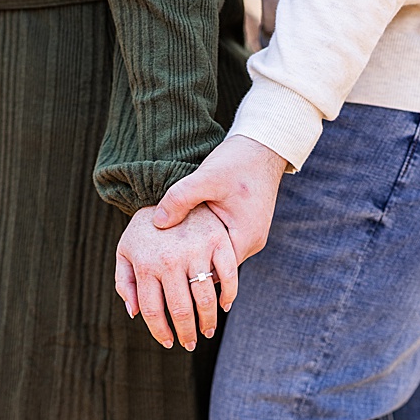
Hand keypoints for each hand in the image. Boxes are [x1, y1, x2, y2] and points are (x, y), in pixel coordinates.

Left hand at [116, 203, 237, 349]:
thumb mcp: (126, 244)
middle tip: (190, 344)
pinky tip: (225, 305)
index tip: (167, 342)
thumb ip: (125, 279)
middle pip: (180, 308)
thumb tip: (134, 312)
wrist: (174, 178)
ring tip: (208, 330)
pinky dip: (229, 293)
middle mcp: (171, 259)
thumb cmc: (144, 219)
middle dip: (185, 332)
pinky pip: (228, 274)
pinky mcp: (219, 239)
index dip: (160, 331)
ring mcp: (197, 249)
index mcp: (146, 263)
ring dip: (208, 319)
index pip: (153, 310)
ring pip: (205, 297)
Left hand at [153, 134, 288, 261]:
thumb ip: (181, 199)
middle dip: (191, 267)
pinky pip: (221, 244)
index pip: (216, 272)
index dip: (190, 272)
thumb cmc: (238, 162)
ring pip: (218, 257)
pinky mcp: (243, 228)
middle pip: (217, 268)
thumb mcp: (206, 178)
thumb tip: (157, 222)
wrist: (261, 147)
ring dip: (198, 255)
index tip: (166, 270)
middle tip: (163, 269)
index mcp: (246, 237)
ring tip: (169, 255)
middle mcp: (252, 243)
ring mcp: (248, 236)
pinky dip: (204, 243)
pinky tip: (183, 238)